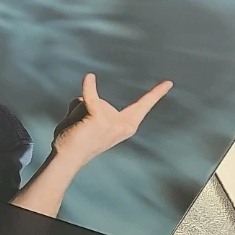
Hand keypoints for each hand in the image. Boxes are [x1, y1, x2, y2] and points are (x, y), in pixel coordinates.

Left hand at [51, 73, 172, 167]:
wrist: (66, 157)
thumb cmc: (76, 141)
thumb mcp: (91, 122)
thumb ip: (91, 107)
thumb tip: (82, 99)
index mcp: (126, 126)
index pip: (143, 106)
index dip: (156, 93)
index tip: (169, 82)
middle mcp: (123, 125)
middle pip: (100, 102)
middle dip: (83, 112)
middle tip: (81, 131)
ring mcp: (112, 122)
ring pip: (87, 102)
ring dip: (74, 114)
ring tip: (74, 130)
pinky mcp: (99, 118)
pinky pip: (90, 96)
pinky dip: (89, 87)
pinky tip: (89, 77)